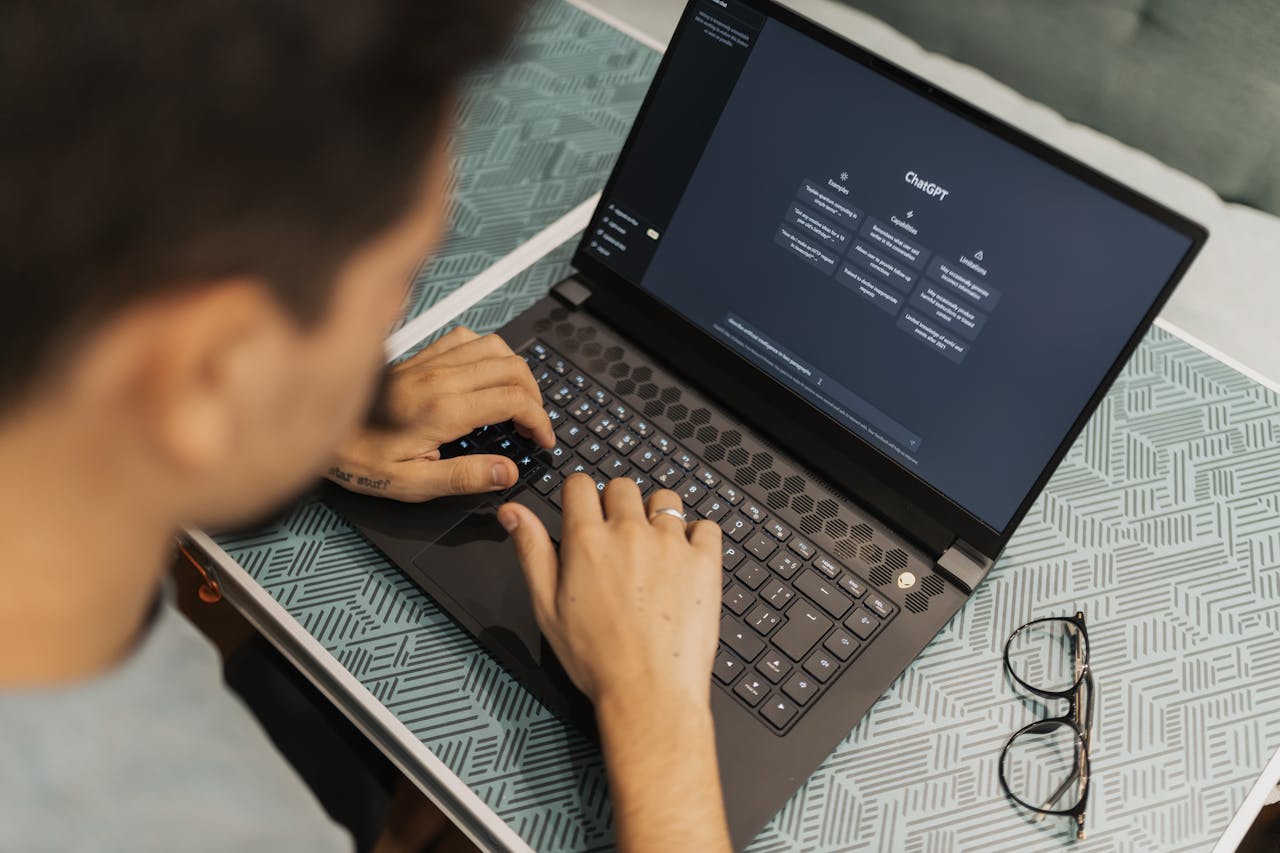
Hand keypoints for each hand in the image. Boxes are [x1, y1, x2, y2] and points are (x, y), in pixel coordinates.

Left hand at [326, 326, 553, 501]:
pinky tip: (485, 373)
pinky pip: (466, 337)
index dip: (539, 420)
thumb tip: (506, 472)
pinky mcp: (420, 357)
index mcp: (442, 411)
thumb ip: (463, 477)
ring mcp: (430, 363)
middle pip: (512, 368)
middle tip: (532, 425)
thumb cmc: (359, 461)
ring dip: (517, 371)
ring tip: (517, 400)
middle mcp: (440, 379)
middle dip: (535, 396)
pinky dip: (488, 351)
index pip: (513, 400)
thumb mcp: (411, 484)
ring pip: (495, 346)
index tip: (542, 440)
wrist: (322, 433)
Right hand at [499, 475, 731, 851]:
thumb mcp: (546, 607)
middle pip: (623, 486)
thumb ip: (531, 551)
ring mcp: (671, 544)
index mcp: (587, 541)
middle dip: (616, 505)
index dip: (579, 496)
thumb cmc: (597, 659)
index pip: (581, 484)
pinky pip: (706, 526)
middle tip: (617, 539)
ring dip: (657, 516)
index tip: (584, 511)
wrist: (649, 693)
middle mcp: (630, 533)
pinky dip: (697, 537)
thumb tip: (513, 512)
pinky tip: (684, 561)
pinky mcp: (704, 562)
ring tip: (653, 549)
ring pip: (665, 499)